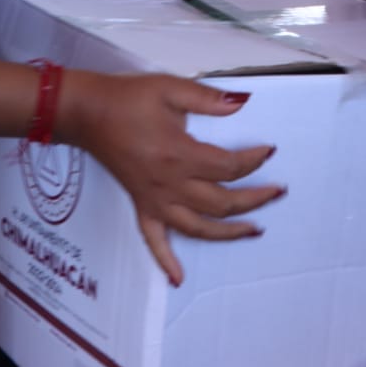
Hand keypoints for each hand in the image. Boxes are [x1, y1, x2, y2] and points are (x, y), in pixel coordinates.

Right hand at [58, 70, 281, 286]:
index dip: (254, 160)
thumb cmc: (128, 98)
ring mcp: (154, 199)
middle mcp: (169, 184)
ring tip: (254, 230)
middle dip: (255, 200)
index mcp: (180, 154)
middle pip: (222, 202)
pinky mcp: (141, 205)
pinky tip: (178, 278)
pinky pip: (153, 240)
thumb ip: (207, 98)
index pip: (229, 167)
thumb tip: (242, 102)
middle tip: (276, 192)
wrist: (88, 112)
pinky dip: (165, 261)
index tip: (269, 151)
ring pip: (198, 227)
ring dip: (229, 233)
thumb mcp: (170, 88)